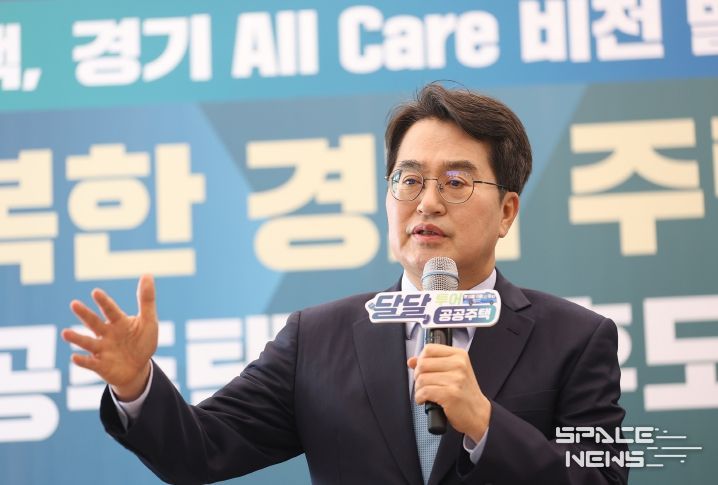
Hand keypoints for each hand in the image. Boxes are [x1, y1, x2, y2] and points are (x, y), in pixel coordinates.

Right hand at [62, 274, 157, 400]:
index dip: (103, 302)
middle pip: (94, 323)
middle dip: (84, 314)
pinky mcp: (101, 366)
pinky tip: (74, 357)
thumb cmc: (142, 342)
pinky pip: (90, 364)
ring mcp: (102, 350)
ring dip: (77, 338)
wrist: (137, 369)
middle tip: (74, 303)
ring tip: (65, 333)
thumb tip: (147, 274)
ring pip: (87, 343)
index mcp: (118, 322)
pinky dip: (83, 361)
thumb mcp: (148, 321)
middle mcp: (106, 334)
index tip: (96, 292)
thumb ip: (146, 300)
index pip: (110, 310)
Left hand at [408, 343, 490, 442]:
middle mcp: (459, 365)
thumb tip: (411, 361)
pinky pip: (424, 392)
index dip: (421, 360)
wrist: (478, 413)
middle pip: (423, 364)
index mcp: (459, 355)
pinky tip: (425, 400)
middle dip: (418, 376)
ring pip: (422, 379)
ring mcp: (456, 379)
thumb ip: (432, 363)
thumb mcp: (453, 372)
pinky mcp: (450, 394)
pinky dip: (420, 397)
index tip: (423, 369)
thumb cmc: (464, 393)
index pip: (429, 349)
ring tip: (425, 393)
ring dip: (418, 389)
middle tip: (423, 384)